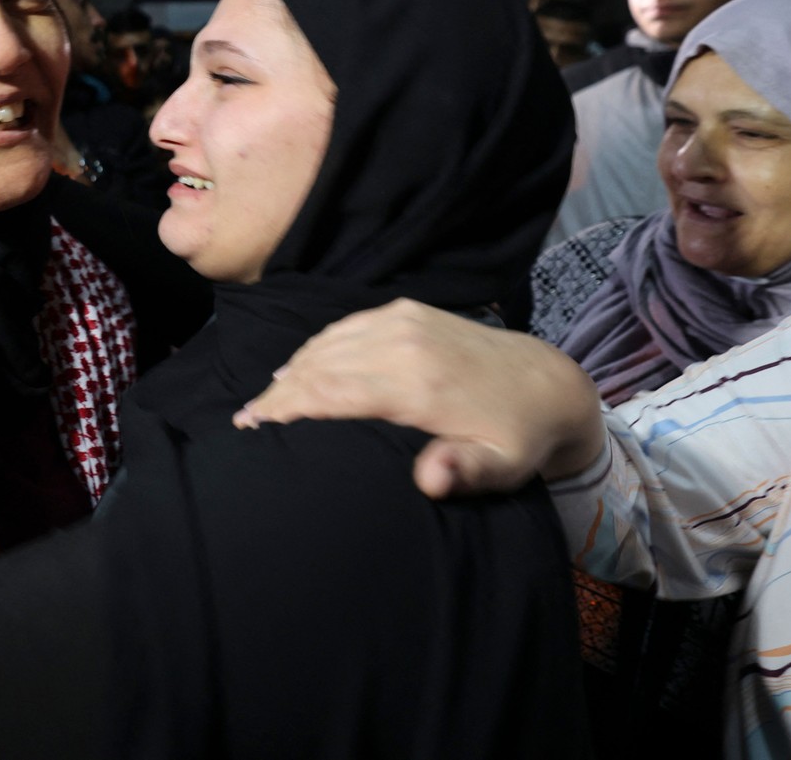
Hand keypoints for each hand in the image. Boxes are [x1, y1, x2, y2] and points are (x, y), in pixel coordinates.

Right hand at [234, 299, 603, 498]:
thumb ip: (465, 473)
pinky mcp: (406, 310)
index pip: (330, 390)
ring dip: (290, 370)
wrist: (546, 381)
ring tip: (261, 402)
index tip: (252, 429)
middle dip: (277, 393)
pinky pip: (345, 327)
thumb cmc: (516, 435)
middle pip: (319, 365)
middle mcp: (404, 342)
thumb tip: (430, 480)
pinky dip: (314, 348)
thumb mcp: (503, 466)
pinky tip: (297, 368)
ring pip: (326, 343)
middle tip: (244, 422)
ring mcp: (403, 320)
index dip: (285, 409)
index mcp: (418, 382)